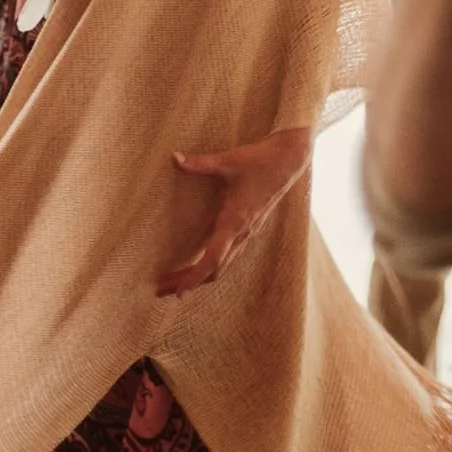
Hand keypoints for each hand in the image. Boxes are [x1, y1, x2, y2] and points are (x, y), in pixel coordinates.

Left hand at [156, 126, 311, 298]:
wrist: (288, 160)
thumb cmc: (259, 161)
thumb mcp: (227, 161)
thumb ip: (200, 164)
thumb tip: (174, 158)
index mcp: (235, 221)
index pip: (213, 259)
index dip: (195, 277)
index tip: (179, 292)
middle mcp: (242, 233)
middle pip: (214, 269)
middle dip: (190, 282)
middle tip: (162, 290)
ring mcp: (247, 232)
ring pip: (223, 265)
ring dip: (200, 276)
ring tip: (176, 283)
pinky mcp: (249, 227)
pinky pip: (229, 255)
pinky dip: (212, 265)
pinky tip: (200, 263)